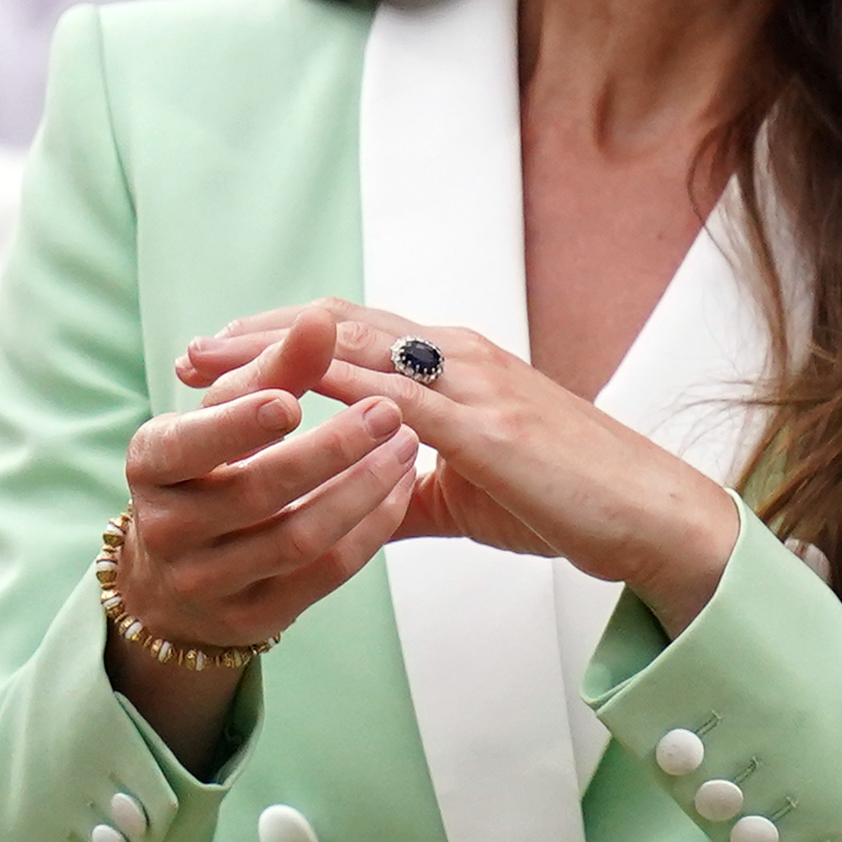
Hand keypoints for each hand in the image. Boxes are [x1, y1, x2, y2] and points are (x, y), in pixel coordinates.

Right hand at [113, 304, 422, 760]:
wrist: (177, 580)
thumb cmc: (207, 471)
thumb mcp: (223, 418)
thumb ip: (274, 369)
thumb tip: (322, 318)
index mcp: (149, 467)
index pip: (190, 445)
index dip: (239, 426)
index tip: (291, 400)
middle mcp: (167, 529)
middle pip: (258, 492)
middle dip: (331, 450)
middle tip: (388, 411)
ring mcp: (208, 582)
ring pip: (300, 538)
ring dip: (365, 488)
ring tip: (407, 445)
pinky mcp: (255, 616)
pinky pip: (326, 572)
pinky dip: (372, 527)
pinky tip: (401, 487)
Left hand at [173, 300, 741, 625]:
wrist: (651, 515)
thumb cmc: (574, 502)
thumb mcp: (471, 494)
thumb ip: (408, 490)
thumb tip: (355, 508)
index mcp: (459, 366)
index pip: (355, 336)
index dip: (285, 339)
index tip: (221, 355)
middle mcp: (460, 356)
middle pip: (339, 326)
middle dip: (260, 335)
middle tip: (190, 351)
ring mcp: (472, 383)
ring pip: (354, 349)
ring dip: (275, 354)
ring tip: (209, 368)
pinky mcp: (483, 425)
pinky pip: (392, 400)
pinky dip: (330, 395)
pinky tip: (283, 400)